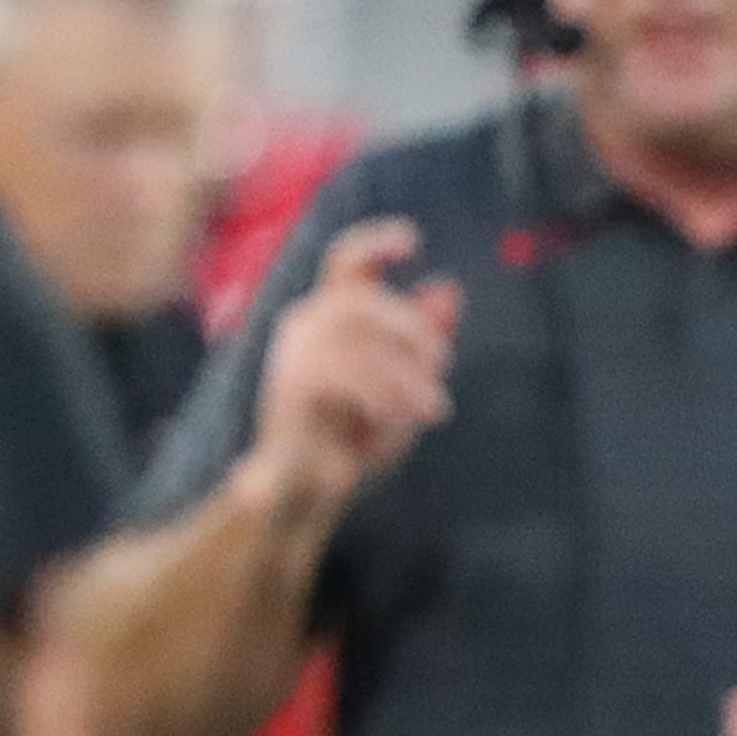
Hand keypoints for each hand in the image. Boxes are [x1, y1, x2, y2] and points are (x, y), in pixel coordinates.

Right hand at [251, 220, 462, 511]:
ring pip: (353, 345)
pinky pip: (338, 378)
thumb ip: (424, 338)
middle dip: (408, 325)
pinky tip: (393, 421)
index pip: (345, 261)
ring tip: (433, 409)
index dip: (375, 241)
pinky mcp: (286, 396)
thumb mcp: (405, 385)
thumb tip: (449, 289)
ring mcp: (289, 360)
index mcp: (331, 316)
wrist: (310, 496)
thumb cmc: (358, 435)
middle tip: (444, 360)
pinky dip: (377, 395)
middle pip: (357, 300)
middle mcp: (303, 330)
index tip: (414, 240)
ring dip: (402, 375)